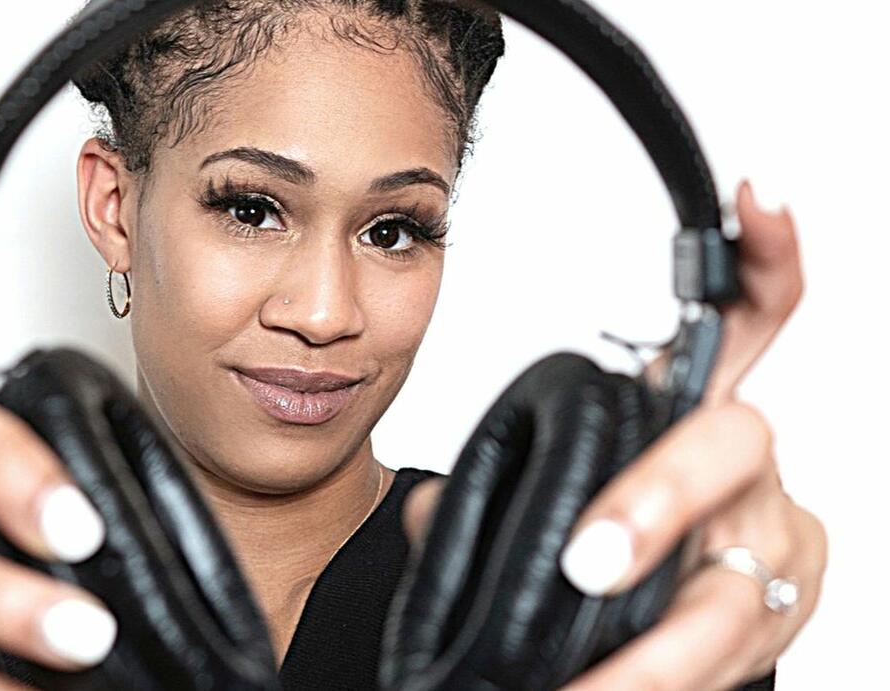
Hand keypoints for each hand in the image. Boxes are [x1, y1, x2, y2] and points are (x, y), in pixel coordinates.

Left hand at [403, 180, 826, 689]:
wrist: (653, 633)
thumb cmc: (604, 543)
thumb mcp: (545, 496)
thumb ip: (492, 491)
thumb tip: (431, 513)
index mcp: (683, 413)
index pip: (745, 318)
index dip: (760, 258)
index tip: (756, 198)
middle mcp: (741, 468)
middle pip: (732, 444)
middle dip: (658, 497)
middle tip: (586, 559)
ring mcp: (767, 542)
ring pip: (739, 580)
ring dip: (662, 638)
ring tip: (594, 682)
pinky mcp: (774, 618)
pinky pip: (734, 652)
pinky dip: (671, 682)